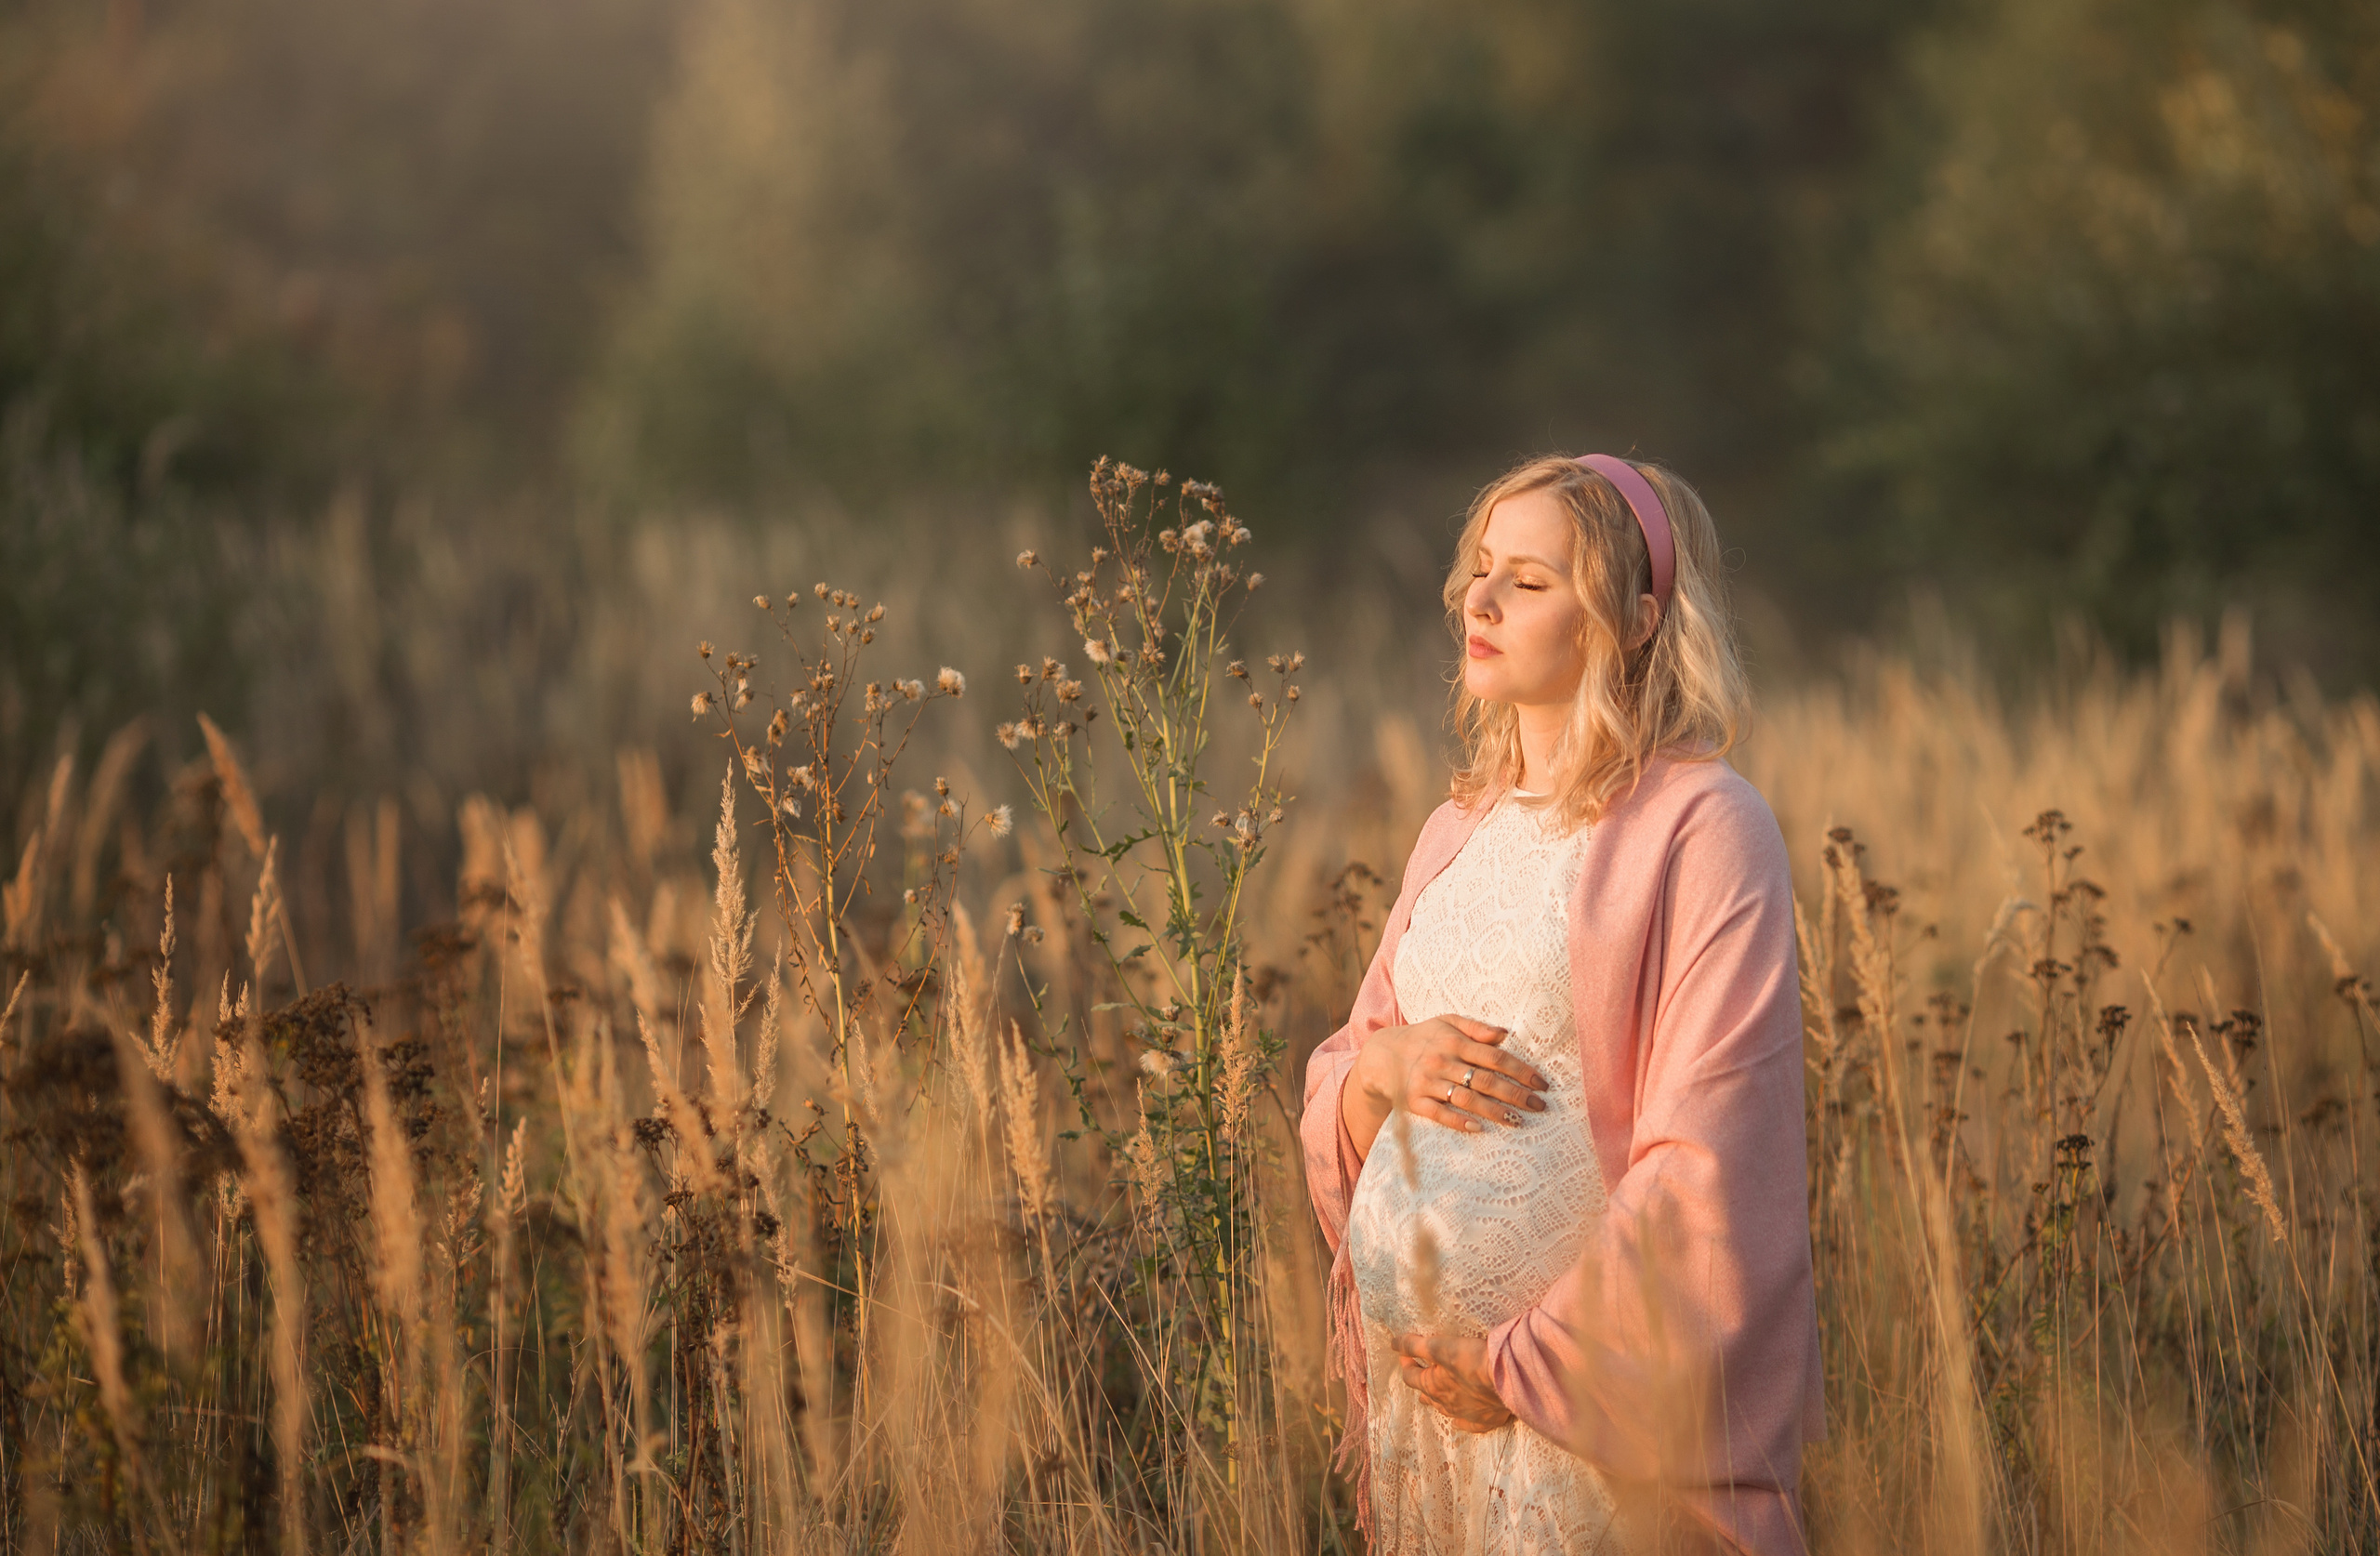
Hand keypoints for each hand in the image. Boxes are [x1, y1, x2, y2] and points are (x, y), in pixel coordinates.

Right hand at [1342, 1013, 1549, 1157]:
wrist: (1382, 1055)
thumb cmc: (1423, 1037)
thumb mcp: (1447, 1022)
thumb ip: (1477, 1027)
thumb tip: (1506, 1034)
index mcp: (1454, 1041)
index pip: (1495, 1057)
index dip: (1521, 1070)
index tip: (1542, 1083)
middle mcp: (1442, 1061)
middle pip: (1486, 1080)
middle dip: (1516, 1094)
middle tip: (1540, 1106)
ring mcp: (1428, 1082)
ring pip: (1467, 1099)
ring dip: (1494, 1112)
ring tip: (1518, 1121)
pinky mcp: (1414, 1101)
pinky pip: (1439, 1114)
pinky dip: (1459, 1122)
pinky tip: (1479, 1129)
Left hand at [1390, 1333, 1512, 1432]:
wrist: (1508, 1377)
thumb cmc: (1472, 1358)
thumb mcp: (1439, 1346)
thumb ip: (1415, 1345)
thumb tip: (1393, 1344)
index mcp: (1432, 1386)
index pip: (1410, 1376)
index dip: (1405, 1363)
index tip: (1404, 1353)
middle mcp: (1445, 1404)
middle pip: (1426, 1396)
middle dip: (1422, 1384)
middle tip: (1423, 1373)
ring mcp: (1465, 1415)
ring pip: (1444, 1410)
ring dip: (1439, 1400)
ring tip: (1439, 1393)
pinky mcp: (1484, 1421)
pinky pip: (1468, 1424)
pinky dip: (1461, 1421)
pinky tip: (1459, 1421)